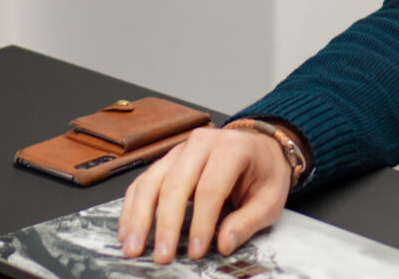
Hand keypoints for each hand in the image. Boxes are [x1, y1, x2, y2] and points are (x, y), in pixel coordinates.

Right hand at [116, 126, 291, 263]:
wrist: (261, 148)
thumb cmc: (265, 172)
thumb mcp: (271, 199)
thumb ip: (248, 222)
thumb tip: (224, 244)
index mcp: (233, 148)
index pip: (210, 188)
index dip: (201, 223)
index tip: (196, 251)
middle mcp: (202, 143)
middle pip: (175, 184)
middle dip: (165, 224)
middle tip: (161, 255)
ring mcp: (180, 149)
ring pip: (151, 181)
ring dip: (138, 217)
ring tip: (133, 247)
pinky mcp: (167, 160)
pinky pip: (144, 182)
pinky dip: (132, 207)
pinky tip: (127, 230)